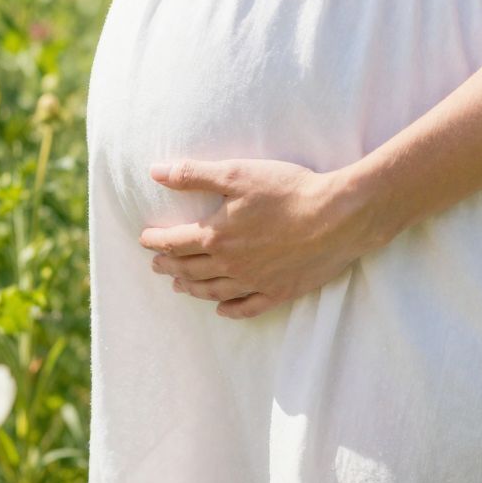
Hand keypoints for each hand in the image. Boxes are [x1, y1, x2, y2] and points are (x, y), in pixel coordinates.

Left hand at [139, 157, 367, 318]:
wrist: (335, 217)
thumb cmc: (287, 190)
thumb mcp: (237, 173)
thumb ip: (193, 175)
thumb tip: (155, 172)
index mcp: (216, 234)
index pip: (175, 242)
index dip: (156, 241)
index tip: (145, 240)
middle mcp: (230, 264)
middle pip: (190, 269)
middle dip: (170, 266)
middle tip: (157, 265)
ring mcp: (254, 281)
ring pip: (213, 290)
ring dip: (192, 288)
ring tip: (180, 287)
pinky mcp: (279, 292)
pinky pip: (247, 307)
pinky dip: (230, 310)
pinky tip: (222, 310)